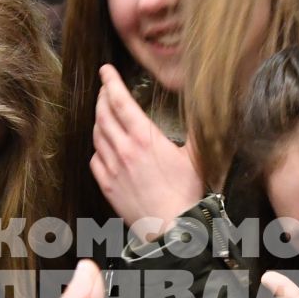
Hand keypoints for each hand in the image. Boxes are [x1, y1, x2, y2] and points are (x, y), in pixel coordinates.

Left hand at [91, 64, 205, 239]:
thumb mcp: (195, 155)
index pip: (120, 101)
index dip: (110, 82)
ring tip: (104, 113)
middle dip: (102, 97)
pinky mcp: (107, 185)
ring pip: (97, 135)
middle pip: (103, 114)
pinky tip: (104, 146)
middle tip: (105, 89)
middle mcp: (124, 149)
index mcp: (144, 138)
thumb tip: (203, 110)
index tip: (105, 71)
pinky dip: (98, 147)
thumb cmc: (186, 193)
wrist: (172, 226)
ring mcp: (113, 168)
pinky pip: (95, 159)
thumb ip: (194, 130)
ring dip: (99, 120)